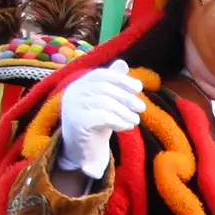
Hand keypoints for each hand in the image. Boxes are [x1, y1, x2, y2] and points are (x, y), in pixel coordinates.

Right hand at [56, 60, 144, 178]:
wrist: (82, 151)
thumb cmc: (95, 123)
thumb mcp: (105, 102)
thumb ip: (112, 83)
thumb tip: (122, 63)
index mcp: (79, 84)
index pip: (102, 74)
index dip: (122, 79)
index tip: (139, 88)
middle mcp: (73, 93)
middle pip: (105, 88)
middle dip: (127, 97)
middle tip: (142, 107)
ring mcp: (73, 108)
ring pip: (105, 103)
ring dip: (125, 111)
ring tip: (135, 120)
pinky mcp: (77, 123)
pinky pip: (103, 117)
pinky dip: (119, 121)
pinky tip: (126, 127)